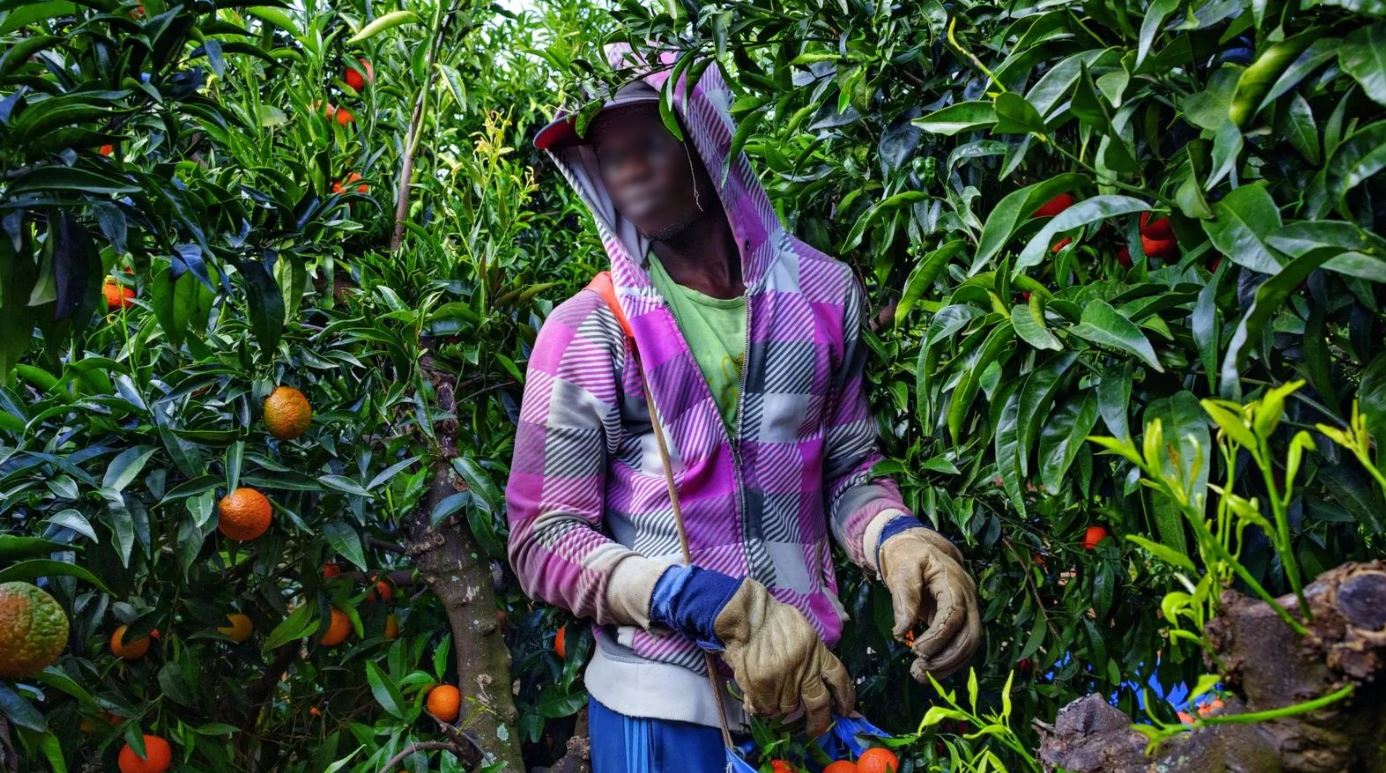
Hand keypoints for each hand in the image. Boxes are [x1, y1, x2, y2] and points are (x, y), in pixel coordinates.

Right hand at [713, 578, 855, 735]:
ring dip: (781, 706)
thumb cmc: (773, 619)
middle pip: (819, 704)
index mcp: (817, 652)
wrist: (747, 615)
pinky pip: (766, 707)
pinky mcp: (764, 685)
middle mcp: (804, 668)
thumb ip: (811, 657)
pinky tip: (756, 697)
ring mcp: (784, 678)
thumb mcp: (802, 632)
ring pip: (788, 708)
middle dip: (819, 723)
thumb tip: (816, 682)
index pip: (839, 678)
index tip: (846, 711)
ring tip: (771, 695)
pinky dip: (762, 706)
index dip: (845, 697)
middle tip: (815, 731)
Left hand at [879, 528, 980, 680]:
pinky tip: (929, 670)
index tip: (917, 649)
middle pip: (970, 634)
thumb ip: (904, 597)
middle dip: (947, 657)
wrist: (918, 547)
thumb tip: (902, 631)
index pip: (954, 613)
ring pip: (970, 644)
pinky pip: (962, 644)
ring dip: (948, 664)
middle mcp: (968, 597)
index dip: (938, 636)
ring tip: (921, 675)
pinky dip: (948, 660)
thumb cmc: (908, 556)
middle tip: (919, 669)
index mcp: (954, 581)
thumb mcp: (901, 568)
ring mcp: (968, 609)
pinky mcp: (961, 620)